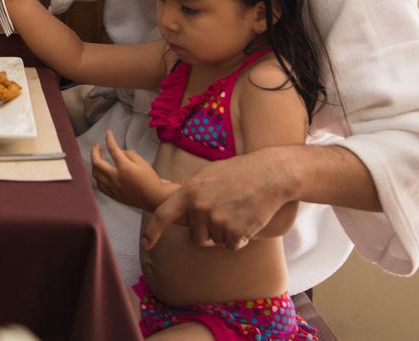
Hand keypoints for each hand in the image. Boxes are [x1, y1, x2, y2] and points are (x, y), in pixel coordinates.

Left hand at [91, 130, 166, 211]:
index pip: (112, 149)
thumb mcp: (142, 162)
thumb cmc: (151, 179)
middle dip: (94, 151)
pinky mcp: (113, 195)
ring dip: (95, 164)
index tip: (108, 133)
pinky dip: (98, 177)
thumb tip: (118, 152)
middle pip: (97, 162)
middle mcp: (115, 177)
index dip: (109, 138)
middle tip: (98, 146)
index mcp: (124, 167)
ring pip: (95, 174)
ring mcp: (113, 187)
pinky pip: (100, 185)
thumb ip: (129, 154)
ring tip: (99, 159)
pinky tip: (101, 173)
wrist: (154, 197)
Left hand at [142, 147, 292, 250]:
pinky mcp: (235, 231)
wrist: (270, 174)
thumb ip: (191, 191)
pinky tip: (247, 220)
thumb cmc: (239, 173)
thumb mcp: (208, 175)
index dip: (153, 231)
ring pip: (216, 242)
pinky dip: (240, 239)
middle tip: (224, 213)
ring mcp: (217, 220)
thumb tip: (174, 202)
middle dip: (208, 232)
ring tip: (237, 211)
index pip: (163, 214)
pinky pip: (232, 245)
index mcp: (189, 191)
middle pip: (196, 237)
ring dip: (226, 234)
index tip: (147, 243)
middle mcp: (199, 207)